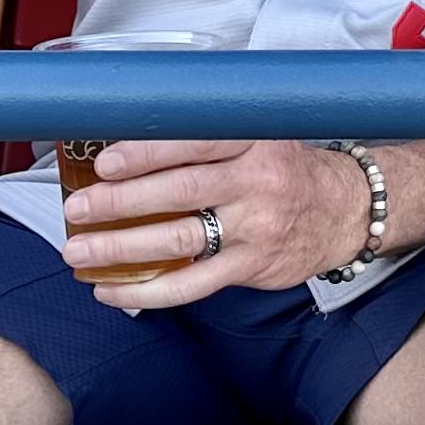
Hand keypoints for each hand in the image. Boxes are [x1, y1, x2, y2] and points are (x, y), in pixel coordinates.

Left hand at [61, 138, 363, 310]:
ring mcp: (255, 228)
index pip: (194, 143)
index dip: (146, 153)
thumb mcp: (260, 134)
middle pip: (180, 192)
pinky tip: (113, 290)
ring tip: (81, 250)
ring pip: (180, 240)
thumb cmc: (286, 170)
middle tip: (79, 208)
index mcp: (254, 141)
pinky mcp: (251, 266)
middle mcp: (257, 182)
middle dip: (120, 202)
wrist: (346, 210)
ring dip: (122, 247)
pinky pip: (192, 285)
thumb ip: (207, 133)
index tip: (106, 163)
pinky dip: (146, 291)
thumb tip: (128, 137)